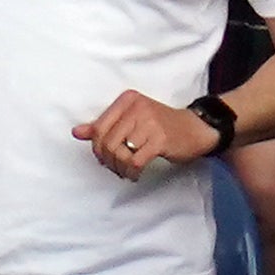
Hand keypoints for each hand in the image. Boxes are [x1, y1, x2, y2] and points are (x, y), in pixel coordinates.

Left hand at [74, 87, 220, 179]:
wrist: (197, 129)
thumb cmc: (162, 126)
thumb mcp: (132, 120)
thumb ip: (105, 125)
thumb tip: (77, 132)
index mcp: (127, 100)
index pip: (99, 127)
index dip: (97, 148)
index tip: (104, 158)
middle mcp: (136, 108)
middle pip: (107, 142)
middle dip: (108, 161)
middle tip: (116, 169)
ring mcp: (149, 123)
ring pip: (120, 152)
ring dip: (120, 168)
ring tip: (126, 172)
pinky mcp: (160, 139)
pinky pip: (135, 161)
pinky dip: (131, 172)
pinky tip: (135, 174)